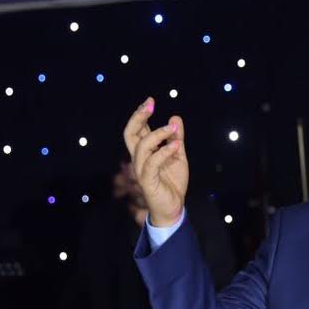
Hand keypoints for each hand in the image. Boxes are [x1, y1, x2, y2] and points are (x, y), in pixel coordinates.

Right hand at [122, 97, 187, 226]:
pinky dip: (164, 152)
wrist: (173, 207)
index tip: (150, 101)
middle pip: (130, 134)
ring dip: (158, 134)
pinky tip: (176, 145)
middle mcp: (139, 159)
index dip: (141, 115)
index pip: (137, 130)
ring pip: (142, 147)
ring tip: (173, 128)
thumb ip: (176, 139)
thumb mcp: (178, 157)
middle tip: (150, 105)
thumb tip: (175, 117)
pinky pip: (152, 163)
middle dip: (138, 118)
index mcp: (145, 152)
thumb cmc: (172, 182)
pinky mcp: (147, 181)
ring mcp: (141, 170)